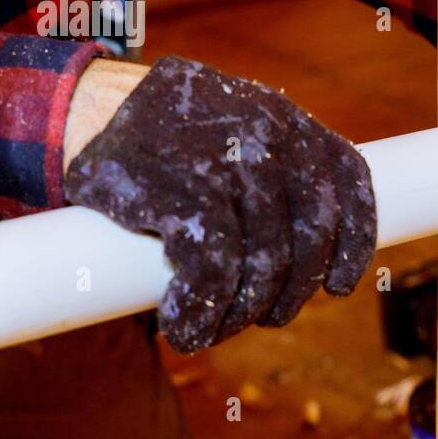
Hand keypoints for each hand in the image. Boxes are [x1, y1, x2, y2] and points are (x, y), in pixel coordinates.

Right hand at [64, 57, 375, 351]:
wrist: (84, 109)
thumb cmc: (168, 140)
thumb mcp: (234, 130)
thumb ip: (276, 172)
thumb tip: (310, 258)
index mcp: (290, 120)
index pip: (349, 181)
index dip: (353, 243)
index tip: (337, 286)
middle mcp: (269, 134)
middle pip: (312, 235)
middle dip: (291, 291)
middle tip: (262, 315)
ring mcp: (227, 161)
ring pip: (265, 263)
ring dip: (242, 313)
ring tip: (216, 326)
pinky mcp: (180, 191)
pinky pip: (213, 273)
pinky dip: (202, 313)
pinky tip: (185, 329)